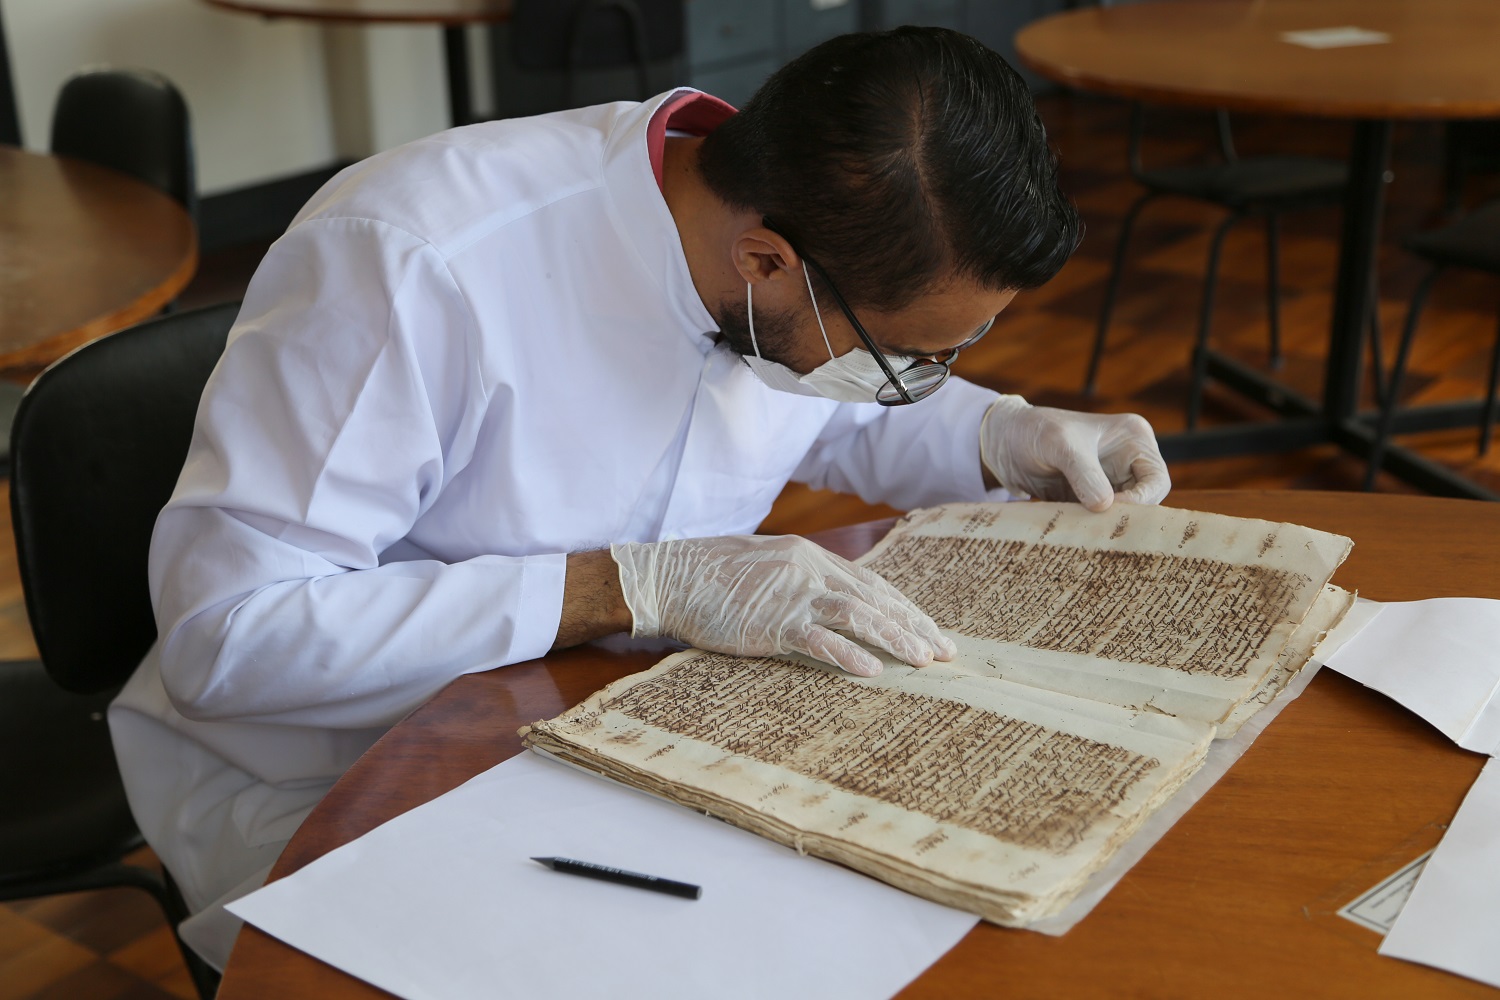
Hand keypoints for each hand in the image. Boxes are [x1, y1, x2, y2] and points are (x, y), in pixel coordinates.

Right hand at [610, 534, 956, 676]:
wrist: (673, 577)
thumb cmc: (715, 576)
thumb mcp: (768, 567)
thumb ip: (802, 580)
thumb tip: (832, 604)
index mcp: (811, 556)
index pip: (872, 584)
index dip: (905, 608)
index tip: (930, 630)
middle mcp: (810, 569)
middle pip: (875, 598)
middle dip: (914, 625)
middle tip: (946, 651)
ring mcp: (793, 594)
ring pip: (858, 615)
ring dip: (895, 638)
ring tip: (924, 660)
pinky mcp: (773, 621)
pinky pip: (819, 639)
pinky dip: (848, 654)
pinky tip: (872, 670)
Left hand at [979, 396, 1170, 511]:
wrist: (1002, 441)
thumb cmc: (1034, 430)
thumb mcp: (1059, 445)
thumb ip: (1084, 474)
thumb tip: (1105, 506)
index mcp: (1133, 439)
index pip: (1156, 479)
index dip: (1141, 500)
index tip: (1108, 509)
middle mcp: (1126, 461)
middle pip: (1144, 502)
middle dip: (1123, 516)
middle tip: (1097, 528)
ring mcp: (1108, 482)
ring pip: (1121, 515)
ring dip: (1104, 525)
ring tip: (1081, 530)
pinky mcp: (1089, 498)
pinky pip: (1099, 520)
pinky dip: (1088, 528)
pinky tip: (1071, 532)